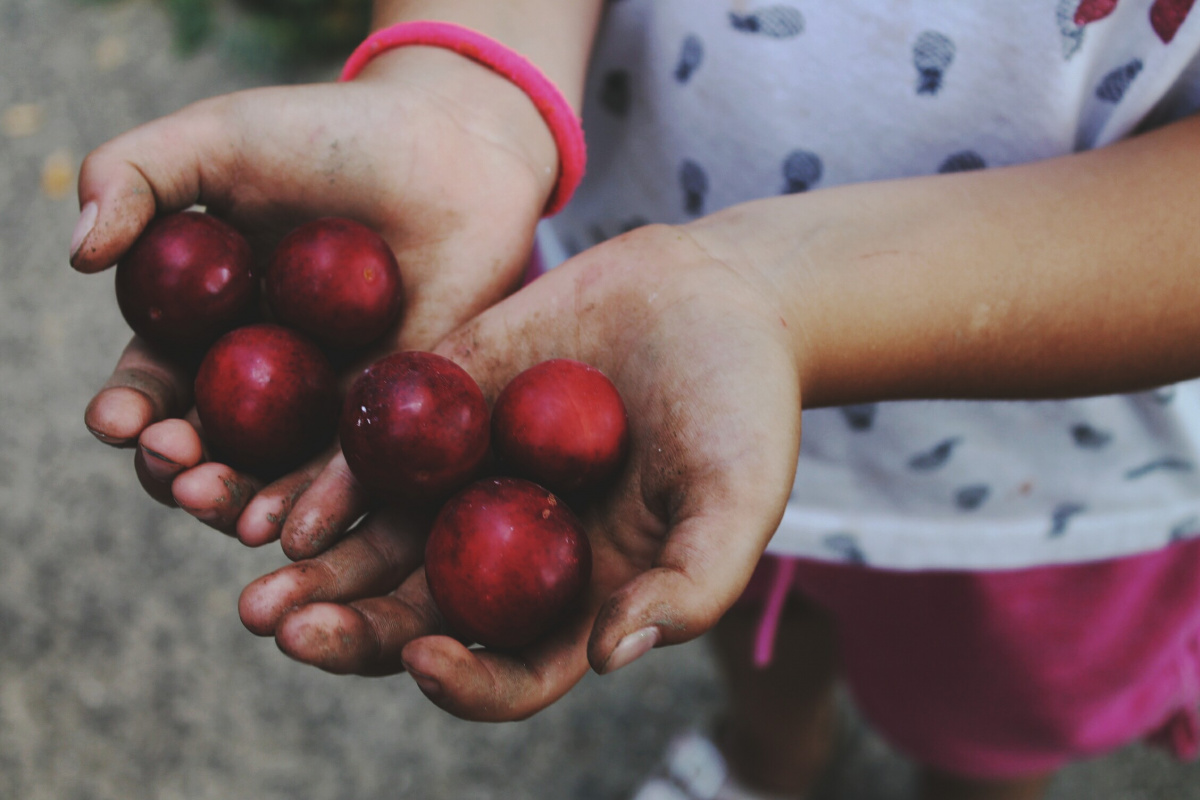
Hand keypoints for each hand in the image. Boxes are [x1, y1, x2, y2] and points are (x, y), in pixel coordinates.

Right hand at [74, 46, 556, 543]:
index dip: (129, 409)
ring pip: (274, 476)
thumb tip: (79, 254)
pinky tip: (299, 531)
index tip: (115, 419)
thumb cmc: (333, 136)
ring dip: (241, 504)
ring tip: (229, 515)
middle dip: (177, 471)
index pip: (155, 385)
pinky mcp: (394, 413)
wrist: (451, 148)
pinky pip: (358, 470)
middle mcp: (263, 377)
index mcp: (207, 326)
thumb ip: (135, 175)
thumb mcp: (222, 139)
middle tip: (172, 464)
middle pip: (207, 449)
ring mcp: (329, 402)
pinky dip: (325, 504)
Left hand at [238, 220, 805, 719]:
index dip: (464, 684)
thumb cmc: (744, 405)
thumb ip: (692, 583)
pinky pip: (374, 461)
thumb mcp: (741, 497)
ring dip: (315, 575)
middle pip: (420, 620)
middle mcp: (513, 552)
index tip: (424, 658)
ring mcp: (471, 481)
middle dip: (353, 635)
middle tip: (288, 630)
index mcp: (580, 595)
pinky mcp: (444, 410)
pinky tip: (285, 505)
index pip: (511, 672)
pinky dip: (328, 488)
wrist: (714, 295)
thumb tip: (610, 656)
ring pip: (378, 549)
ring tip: (259, 589)